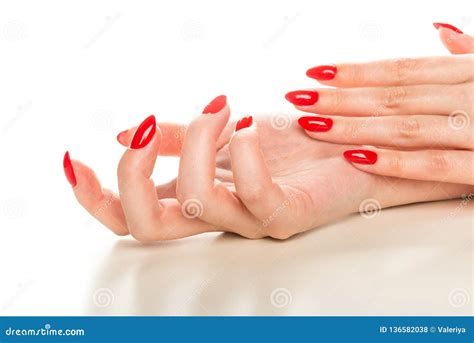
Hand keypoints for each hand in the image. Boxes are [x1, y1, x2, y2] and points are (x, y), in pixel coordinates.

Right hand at [64, 96, 470, 240]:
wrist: (350, 144)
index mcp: (193, 194)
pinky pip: (254, 196)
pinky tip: (252, 122)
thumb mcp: (223, 130)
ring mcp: (250, 221)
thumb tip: (124, 131)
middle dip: (131, 174)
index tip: (75, 158)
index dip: (93, 196)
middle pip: (145, 227)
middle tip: (147, 129)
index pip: (128, 215)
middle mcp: (215, 215)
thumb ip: (176, 137)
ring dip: (198, 140)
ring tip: (223, 108)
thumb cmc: (291, 141)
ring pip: (196, 200)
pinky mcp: (287, 216)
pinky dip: (244, 151)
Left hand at [286, 23, 473, 184]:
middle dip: (340, 98)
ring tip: (312, 125)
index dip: (355, 73)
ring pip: (404, 127)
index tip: (316, 73)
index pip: (402, 71)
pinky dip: (395, 161)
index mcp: (470, 74)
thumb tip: (438, 29)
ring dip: (354, 126)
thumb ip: (468, 54)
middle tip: (299, 98)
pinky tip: (356, 159)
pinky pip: (435, 165)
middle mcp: (470, 97)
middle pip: (392, 97)